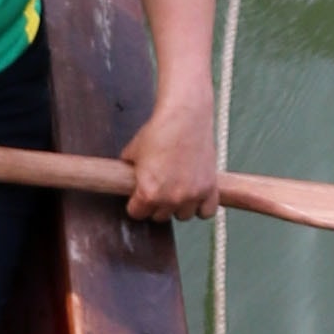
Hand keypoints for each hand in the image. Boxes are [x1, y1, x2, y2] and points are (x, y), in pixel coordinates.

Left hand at [120, 80, 221, 222]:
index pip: (137, 214)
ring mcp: (192, 195)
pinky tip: (195, 194)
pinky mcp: (210, 189)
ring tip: (177, 189)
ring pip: (183, 215)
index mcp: (148, 193)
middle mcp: (171, 199)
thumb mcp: (132, 153)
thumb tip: (123, 180)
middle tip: (159, 187)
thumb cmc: (158, 132)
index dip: (136, 203)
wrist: (185, 117)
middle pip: (160, 216)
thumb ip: (128, 172)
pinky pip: (206, 212)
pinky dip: (201, 206)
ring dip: (179, 206)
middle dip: (157, 204)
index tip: (139, 195)